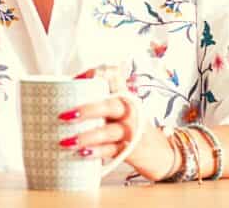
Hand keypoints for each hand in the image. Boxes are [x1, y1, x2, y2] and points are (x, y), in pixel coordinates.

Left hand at [55, 64, 175, 181]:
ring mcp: (131, 131)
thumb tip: (66, 99)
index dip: (93, 75)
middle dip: (87, 109)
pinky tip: (83, 154)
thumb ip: (102, 102)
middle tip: (65, 115)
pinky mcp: (132, 151)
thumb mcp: (123, 110)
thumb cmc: (134, 128)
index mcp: (125, 96)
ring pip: (109, 131)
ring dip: (86, 136)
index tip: (75, 79)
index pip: (112, 77)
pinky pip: (112, 151)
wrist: (163, 153)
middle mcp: (129, 111)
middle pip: (110, 105)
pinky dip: (96, 152)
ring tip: (67, 141)